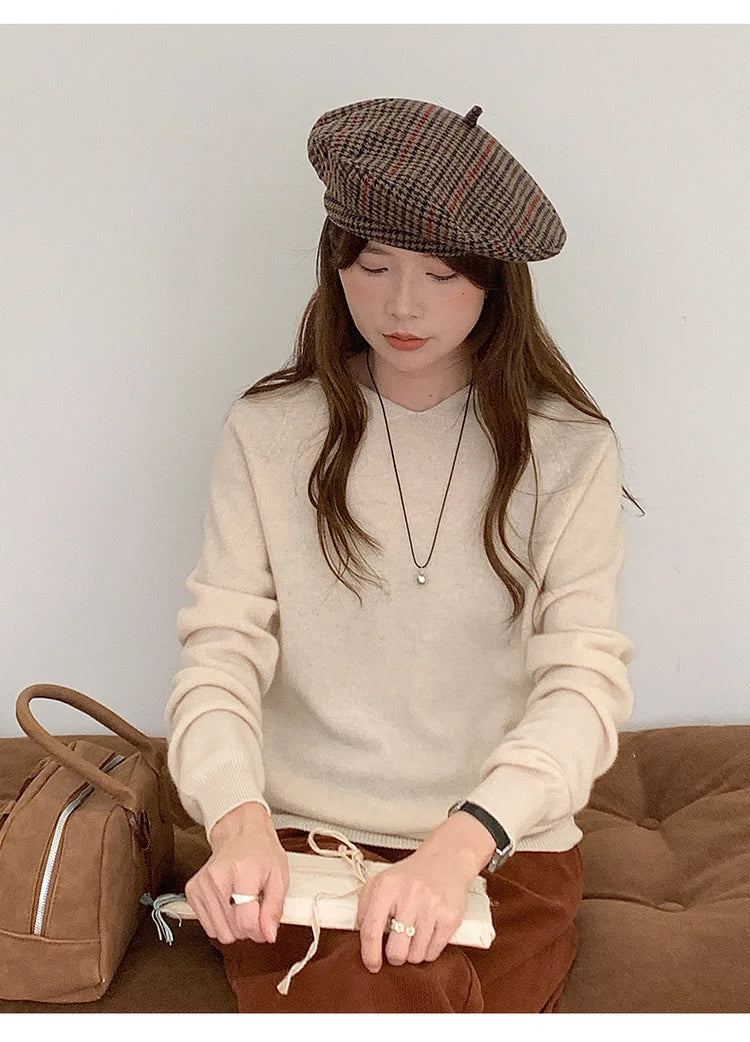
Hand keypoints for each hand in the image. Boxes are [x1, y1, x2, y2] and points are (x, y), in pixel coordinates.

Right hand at [184, 801, 288, 945]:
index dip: (259, 932)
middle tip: (254, 909)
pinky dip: (220, 920)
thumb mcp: (279, 876)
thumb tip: (268, 935)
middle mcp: (217, 878)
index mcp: (242, 872)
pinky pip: (207, 926)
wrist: (240, 832)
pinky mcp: (192, 891)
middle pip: (231, 930)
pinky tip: (229, 903)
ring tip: (242, 905)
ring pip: (218, 932)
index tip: (265, 926)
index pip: (246, 921)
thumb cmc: (260, 851)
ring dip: (233, 926)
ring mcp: (202, 885)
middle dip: (247, 928)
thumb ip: (275, 908)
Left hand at [354, 845, 474, 972]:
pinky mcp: (450, 917)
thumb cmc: (410, 876)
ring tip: (414, 933)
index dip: (369, 954)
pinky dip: (428, 950)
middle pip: (396, 951)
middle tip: (397, 944)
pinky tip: (427, 933)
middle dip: (395, 956)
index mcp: (387, 887)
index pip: (371, 930)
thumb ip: (364, 909)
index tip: (372, 965)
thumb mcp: (380, 883)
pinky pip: (433, 953)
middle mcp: (410, 895)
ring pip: (415, 956)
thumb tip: (360, 938)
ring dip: (412, 952)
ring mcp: (432, 907)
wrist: (445, 860)